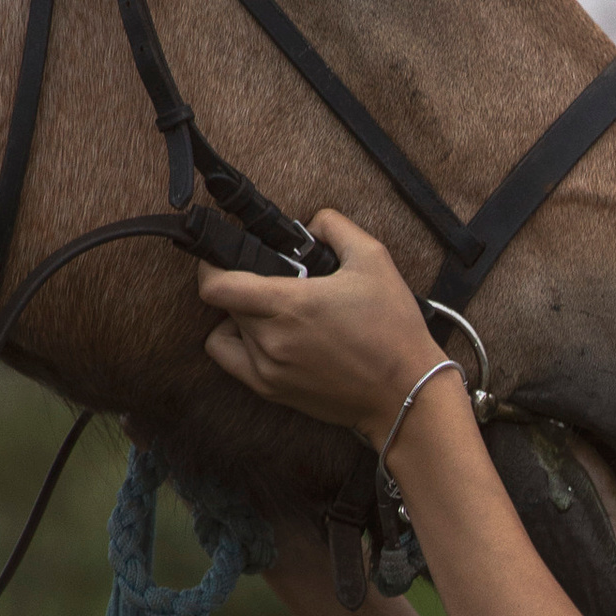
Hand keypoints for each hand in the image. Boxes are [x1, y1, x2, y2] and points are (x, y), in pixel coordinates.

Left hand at [195, 213, 441, 446]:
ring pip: (228, 330)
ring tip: (275, 312)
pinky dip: (239, 343)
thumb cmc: (393, 329)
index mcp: (290, 305)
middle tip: (270, 280)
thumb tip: (308, 225)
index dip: (210, 266)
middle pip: (224, 304)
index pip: (216, 285)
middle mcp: (271, 340)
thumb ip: (334, 227)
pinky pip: (231, 360)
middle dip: (239, 285)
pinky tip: (267, 337)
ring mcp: (267, 369)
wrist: (405, 391)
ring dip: (243, 315)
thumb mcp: (373, 259)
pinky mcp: (272, 391)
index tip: (221, 257)